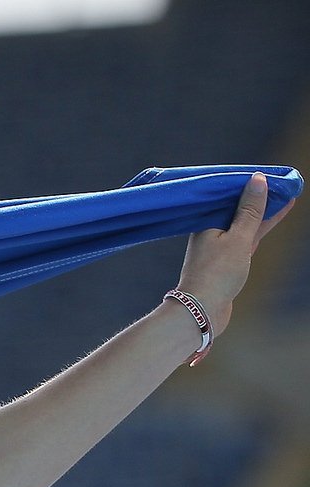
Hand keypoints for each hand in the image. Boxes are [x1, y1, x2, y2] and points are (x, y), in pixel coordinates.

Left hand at [177, 172, 292, 337]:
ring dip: (262, 211)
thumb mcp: (238, 237)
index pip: (229, 195)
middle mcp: (209, 232)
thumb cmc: (216, 274)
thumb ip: (250, 210)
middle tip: (282, 182)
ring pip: (244, 223)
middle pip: (237, 208)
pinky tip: (271, 220)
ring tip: (285, 196)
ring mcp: (218, 247)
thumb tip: (257, 180)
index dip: (249, 184)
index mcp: (205, 222)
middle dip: (259, 196)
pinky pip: (245, 238)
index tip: (268, 174)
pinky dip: (259, 228)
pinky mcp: (226, 261)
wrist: (201, 312)